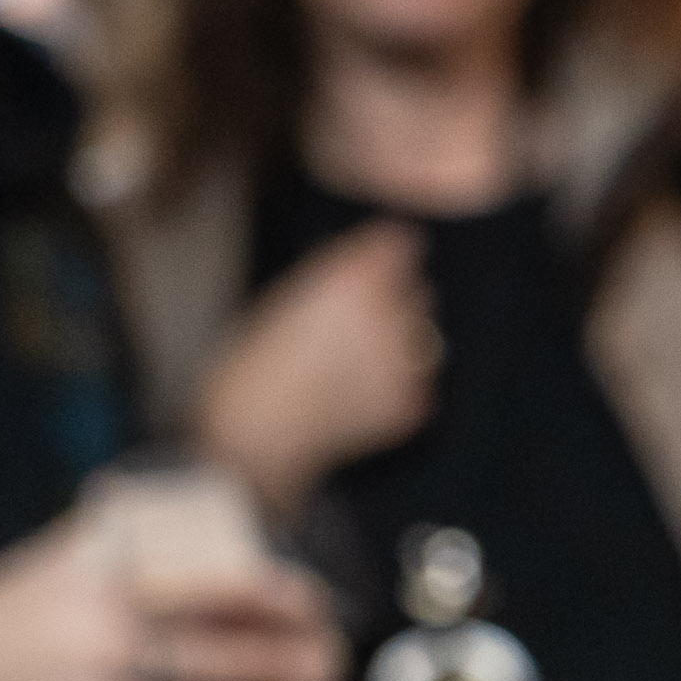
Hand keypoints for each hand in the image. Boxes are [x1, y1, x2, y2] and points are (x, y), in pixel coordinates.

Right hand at [0, 527, 343, 680]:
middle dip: (288, 674)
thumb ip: (131, 532)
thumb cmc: (23, 605)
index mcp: (110, 588)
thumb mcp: (70, 554)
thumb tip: (209, 502)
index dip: (274, 601)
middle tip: (330, 674)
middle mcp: (104, 646)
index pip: (214, 591)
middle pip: (222, 668)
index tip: (315, 604)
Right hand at [195, 221, 438, 517]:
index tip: (377, 263)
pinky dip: (398, 388)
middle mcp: (388, 316)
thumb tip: (375, 257)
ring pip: (425, 338)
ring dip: (402, 345)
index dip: (388, 255)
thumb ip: (336, 273)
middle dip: (395, 302)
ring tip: (357, 367)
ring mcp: (405, 364)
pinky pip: (419, 384)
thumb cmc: (255, 362)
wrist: (255, 436)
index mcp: (352, 281)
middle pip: (418, 291)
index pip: (403, 244)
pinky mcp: (413, 404)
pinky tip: (358, 397)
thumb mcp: (286, 296)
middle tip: (356, 327)